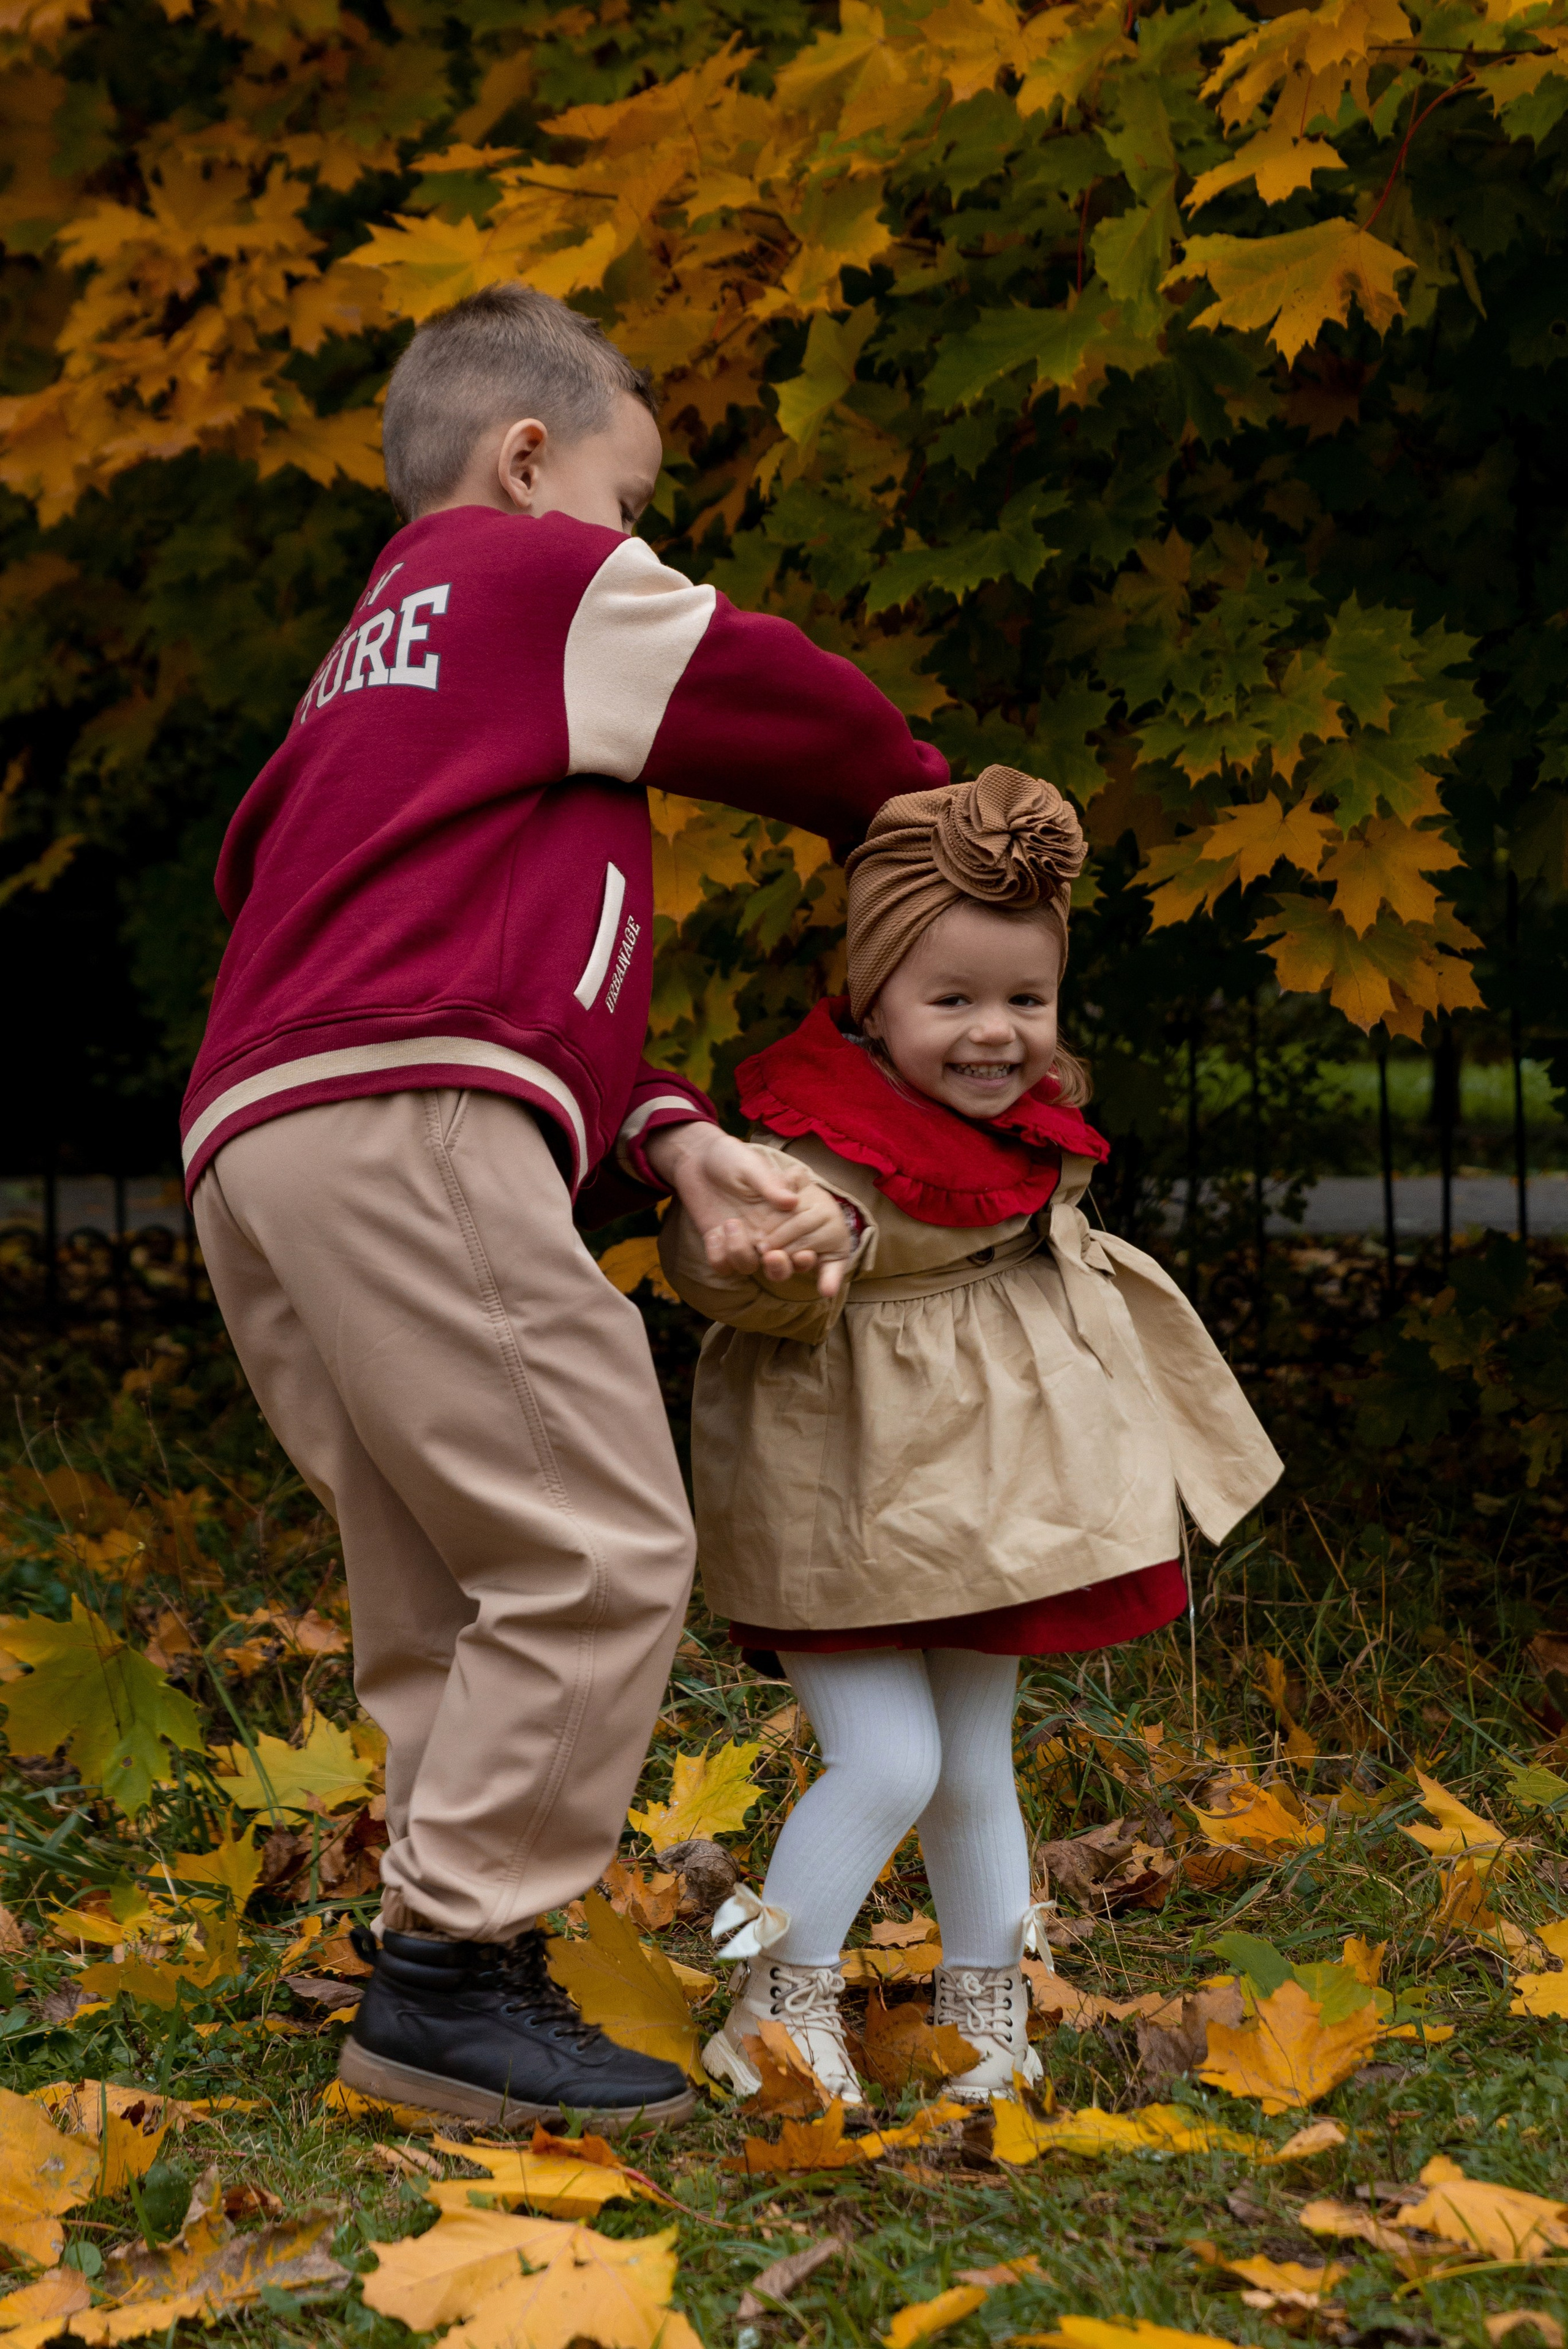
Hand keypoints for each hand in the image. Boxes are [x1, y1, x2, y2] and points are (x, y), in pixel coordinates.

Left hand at [644, 1123, 857, 1299]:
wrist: (698, 1156)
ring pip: (748, 1267)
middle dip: (778, 1268)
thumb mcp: (753, 1166)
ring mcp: (742, 1240)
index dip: (804, 1256)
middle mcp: (765, 1232)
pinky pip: (722, 1265)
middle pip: (780, 1268)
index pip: (802, 1246)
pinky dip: (717, 1255)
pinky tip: (714, 1233)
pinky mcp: (718, 1243)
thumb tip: (793, 1201)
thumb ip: (771, 1184)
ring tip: (730, 1223)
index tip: (802, 1253)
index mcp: (781, 1216)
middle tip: (766, 1251)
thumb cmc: (732, 1157)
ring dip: (740, 1252)